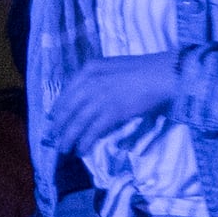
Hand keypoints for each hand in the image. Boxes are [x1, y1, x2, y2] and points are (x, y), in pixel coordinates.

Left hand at [46, 52, 182, 153]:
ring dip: (68, 137)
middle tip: (54, 138)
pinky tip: (82, 149)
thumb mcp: (114, 67)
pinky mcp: (112, 112)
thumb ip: (99, 78)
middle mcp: (91, 82)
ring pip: (77, 121)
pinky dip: (85, 141)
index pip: (67, 92)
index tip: (54, 119)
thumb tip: (89, 98)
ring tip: (64, 148)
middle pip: (68, 108)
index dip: (59, 108)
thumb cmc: (144, 70)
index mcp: (90, 68)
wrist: (163, 74)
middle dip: (59, 125)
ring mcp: (100, 97)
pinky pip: (92, 130)